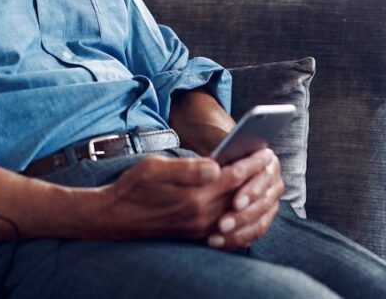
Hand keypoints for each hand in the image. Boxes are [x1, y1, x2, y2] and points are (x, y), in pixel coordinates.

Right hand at [86, 152, 272, 241]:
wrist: (114, 218)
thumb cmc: (132, 188)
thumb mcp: (153, 167)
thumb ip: (187, 168)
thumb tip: (215, 166)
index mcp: (193, 196)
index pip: (233, 177)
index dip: (251, 163)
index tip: (265, 151)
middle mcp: (200, 216)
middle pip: (241, 196)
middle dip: (258, 178)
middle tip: (271, 163)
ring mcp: (199, 229)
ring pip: (238, 214)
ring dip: (254, 197)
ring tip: (264, 180)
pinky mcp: (196, 236)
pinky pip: (229, 229)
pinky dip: (243, 216)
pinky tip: (247, 203)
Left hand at [206, 147, 283, 250]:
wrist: (216, 173)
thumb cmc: (215, 161)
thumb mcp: (215, 156)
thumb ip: (217, 161)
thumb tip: (211, 169)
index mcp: (266, 159)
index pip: (262, 175)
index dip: (250, 190)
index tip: (235, 203)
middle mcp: (273, 180)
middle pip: (263, 201)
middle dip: (242, 216)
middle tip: (222, 225)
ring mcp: (271, 201)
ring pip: (260, 221)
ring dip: (238, 232)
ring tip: (215, 237)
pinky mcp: (264, 218)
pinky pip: (254, 233)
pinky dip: (237, 239)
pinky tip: (218, 242)